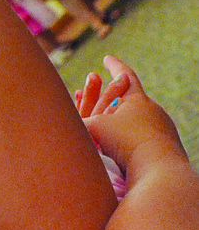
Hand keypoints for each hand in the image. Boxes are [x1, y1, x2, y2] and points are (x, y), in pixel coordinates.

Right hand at [75, 56, 184, 171]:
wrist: (159, 171)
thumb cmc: (126, 143)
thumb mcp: (94, 127)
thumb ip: (79, 122)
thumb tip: (65, 123)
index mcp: (138, 99)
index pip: (125, 75)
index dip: (114, 66)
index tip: (107, 59)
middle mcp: (153, 111)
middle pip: (130, 98)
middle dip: (113, 96)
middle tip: (102, 91)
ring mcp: (161, 129)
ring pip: (135, 120)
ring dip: (119, 120)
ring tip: (106, 125)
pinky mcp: (164, 148)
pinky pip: (142, 137)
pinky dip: (128, 138)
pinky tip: (121, 148)